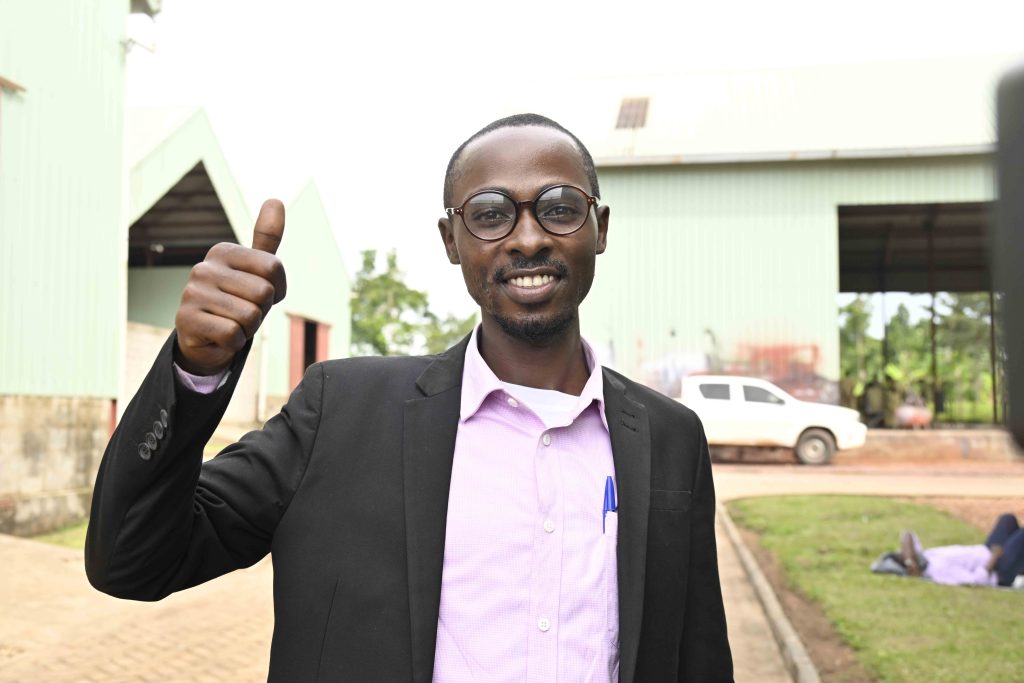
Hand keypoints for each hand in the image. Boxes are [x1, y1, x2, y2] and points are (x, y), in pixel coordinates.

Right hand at [173, 199, 286, 374]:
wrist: (205, 338)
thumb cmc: (237, 300)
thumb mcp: (255, 270)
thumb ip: (266, 238)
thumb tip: (276, 200)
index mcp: (223, 251)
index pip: (274, 267)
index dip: (277, 289)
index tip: (261, 294)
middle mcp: (204, 268)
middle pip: (263, 294)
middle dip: (261, 311)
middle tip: (243, 312)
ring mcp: (191, 293)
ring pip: (250, 316)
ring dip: (248, 328)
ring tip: (231, 323)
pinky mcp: (185, 320)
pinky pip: (232, 335)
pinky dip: (233, 343)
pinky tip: (220, 337)